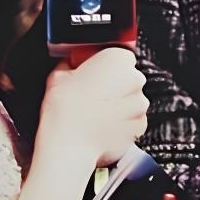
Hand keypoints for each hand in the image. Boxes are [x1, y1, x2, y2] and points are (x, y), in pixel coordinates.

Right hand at [38, 46, 147, 165]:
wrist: (69, 144)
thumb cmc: (64, 108)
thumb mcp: (58, 74)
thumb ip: (71, 64)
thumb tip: (71, 64)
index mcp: (118, 59)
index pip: (118, 56)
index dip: (104, 66)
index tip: (93, 73)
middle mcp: (135, 79)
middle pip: (126, 78)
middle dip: (112, 86)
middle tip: (90, 96)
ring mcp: (140, 104)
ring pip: (130, 101)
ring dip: (117, 105)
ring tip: (93, 114)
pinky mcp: (140, 126)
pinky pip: (131, 121)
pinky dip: (120, 124)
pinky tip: (101, 127)